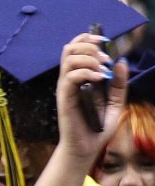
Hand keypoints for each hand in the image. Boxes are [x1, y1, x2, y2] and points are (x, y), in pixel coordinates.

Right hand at [55, 32, 127, 161]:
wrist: (87, 147)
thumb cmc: (97, 126)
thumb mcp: (116, 102)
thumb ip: (120, 83)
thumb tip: (122, 61)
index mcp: (80, 77)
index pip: (77, 48)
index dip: (89, 38)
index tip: (105, 40)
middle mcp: (70, 79)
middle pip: (70, 48)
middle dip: (90, 46)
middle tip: (106, 59)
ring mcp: (66, 88)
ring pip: (69, 59)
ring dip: (89, 58)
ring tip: (104, 70)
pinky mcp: (64, 97)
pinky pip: (70, 77)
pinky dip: (86, 73)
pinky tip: (100, 79)